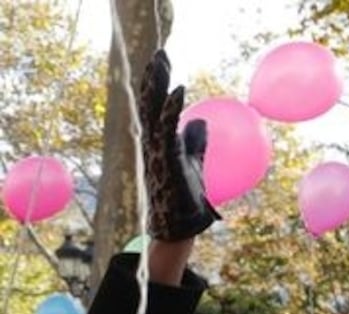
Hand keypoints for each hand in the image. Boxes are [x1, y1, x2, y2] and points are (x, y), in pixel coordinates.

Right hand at [140, 50, 219, 240]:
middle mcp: (153, 143)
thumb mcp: (193, 161)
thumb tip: (199, 121)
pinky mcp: (166, 160)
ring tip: (162, 64)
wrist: (181, 224)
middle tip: (159, 53)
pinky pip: (166, 130)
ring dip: (158, 87)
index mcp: (159, 141)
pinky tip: (178, 92)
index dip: (157, 84)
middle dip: (153, 78)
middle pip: (149, 104)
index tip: (161, 62)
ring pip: (153, 112)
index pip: (154, 106)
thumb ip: (195, 141)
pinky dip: (171, 109)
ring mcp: (157, 151)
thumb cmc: (185, 195)